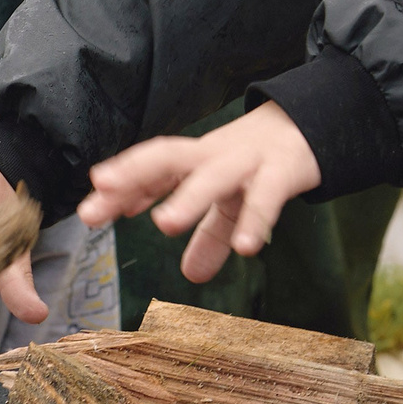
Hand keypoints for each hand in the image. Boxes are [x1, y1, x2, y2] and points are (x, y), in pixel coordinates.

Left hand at [76, 102, 318, 285]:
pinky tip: (245, 248)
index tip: (91, 210)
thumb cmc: (259, 164)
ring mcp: (248, 161)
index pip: (151, 168)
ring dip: (187, 197)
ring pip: (212, 174)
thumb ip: (209, 236)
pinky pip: (267, 196)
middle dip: (133, 176)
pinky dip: (255, 219)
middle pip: (168, 157)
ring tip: (162, 224)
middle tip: (101, 200)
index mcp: (196, 160)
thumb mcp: (231, 202)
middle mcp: (214, 155)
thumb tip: (191, 276)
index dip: (121, 186)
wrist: (311, 127)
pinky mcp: (282, 171)